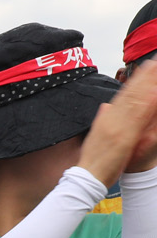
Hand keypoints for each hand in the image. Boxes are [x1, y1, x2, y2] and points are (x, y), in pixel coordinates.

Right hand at [79, 61, 156, 183]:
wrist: (87, 177)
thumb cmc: (92, 159)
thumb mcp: (95, 135)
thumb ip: (102, 118)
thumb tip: (106, 106)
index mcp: (106, 119)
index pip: (122, 96)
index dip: (134, 81)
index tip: (144, 68)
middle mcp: (111, 120)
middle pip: (129, 95)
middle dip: (143, 77)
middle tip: (154, 61)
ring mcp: (117, 128)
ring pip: (134, 102)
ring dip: (146, 85)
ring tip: (155, 70)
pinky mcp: (124, 138)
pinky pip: (137, 120)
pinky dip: (146, 106)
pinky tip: (154, 94)